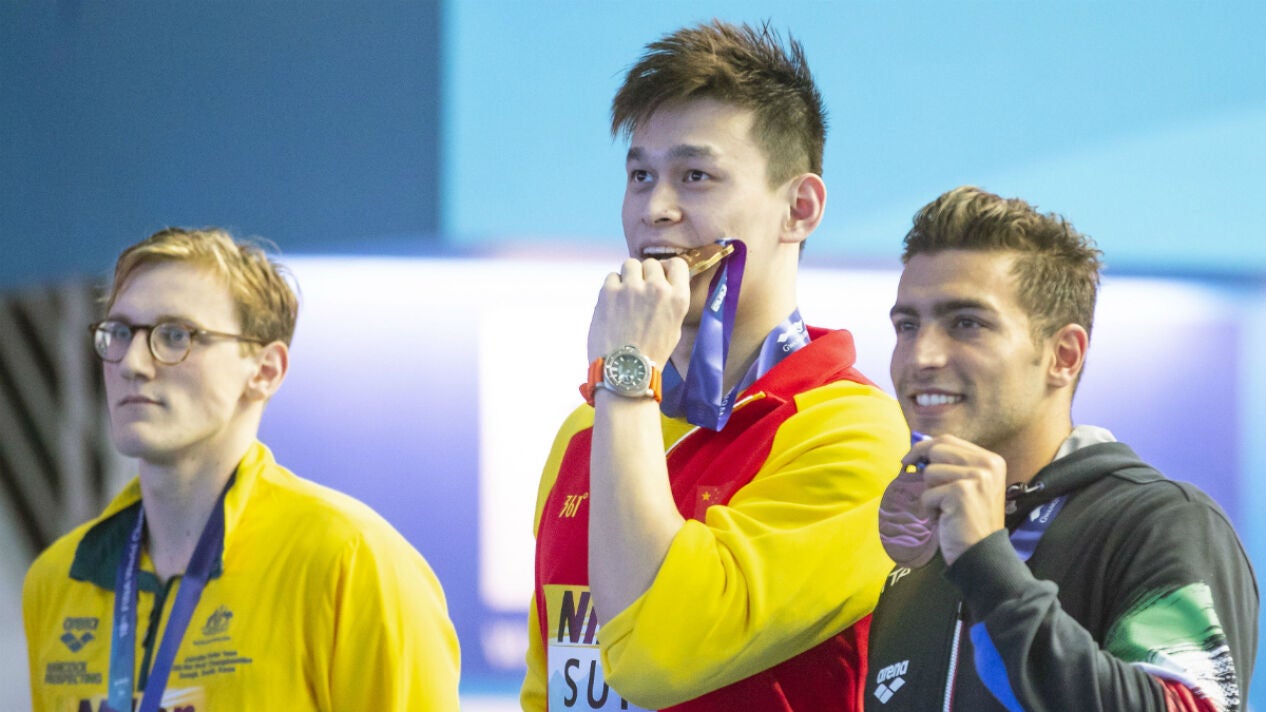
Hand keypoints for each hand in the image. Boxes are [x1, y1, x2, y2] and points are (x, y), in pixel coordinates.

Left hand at [587, 257, 690, 364]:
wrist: (625, 371)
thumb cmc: (651, 354)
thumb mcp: (674, 328)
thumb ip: (670, 302)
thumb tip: (663, 285)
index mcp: (678, 298)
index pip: (677, 263)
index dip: (667, 268)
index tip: (660, 276)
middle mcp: (657, 288)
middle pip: (651, 263)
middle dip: (645, 275)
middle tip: (639, 292)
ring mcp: (632, 288)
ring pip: (630, 264)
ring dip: (628, 276)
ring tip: (625, 296)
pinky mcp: (610, 291)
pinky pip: (612, 276)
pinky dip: (612, 287)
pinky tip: (613, 304)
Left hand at [910, 434, 1007, 565]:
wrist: (983, 553)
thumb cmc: (970, 520)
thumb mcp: (969, 486)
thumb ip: (952, 465)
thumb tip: (917, 450)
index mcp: (991, 459)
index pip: (948, 440)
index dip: (924, 447)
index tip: (909, 459)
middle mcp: (988, 464)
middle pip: (937, 449)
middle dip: (925, 469)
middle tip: (929, 490)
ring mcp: (977, 477)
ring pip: (930, 472)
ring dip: (930, 494)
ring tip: (945, 509)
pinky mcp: (962, 492)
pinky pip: (928, 493)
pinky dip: (930, 509)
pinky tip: (944, 519)